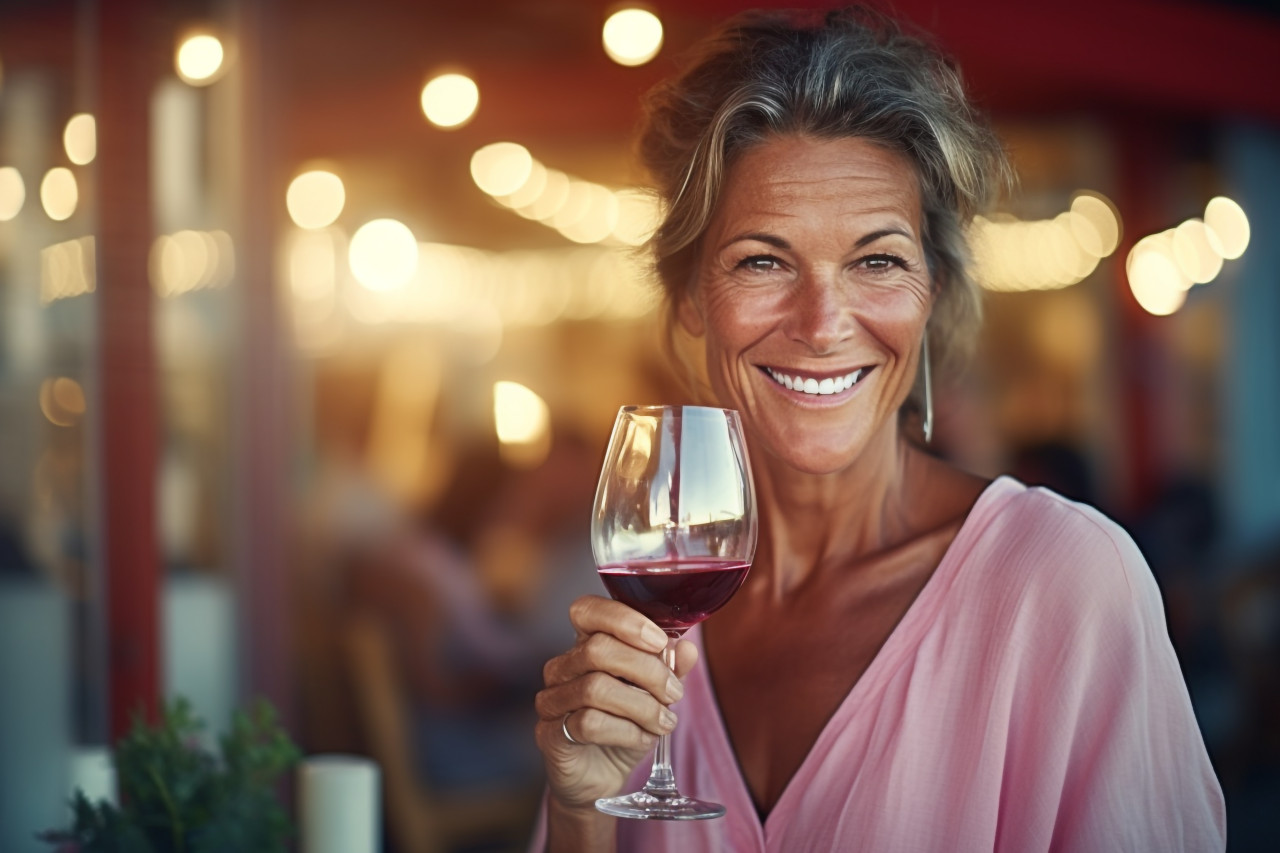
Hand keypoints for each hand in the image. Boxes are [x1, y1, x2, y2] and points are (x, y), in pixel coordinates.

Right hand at [535, 595, 697, 810]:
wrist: (600, 777)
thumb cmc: (625, 725)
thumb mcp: (655, 695)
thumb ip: (669, 669)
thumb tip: (687, 649)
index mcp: (585, 645)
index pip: (587, 610)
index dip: (623, 619)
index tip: (659, 640)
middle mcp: (562, 667)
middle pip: (598, 649)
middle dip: (648, 670)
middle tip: (674, 693)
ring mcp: (552, 700)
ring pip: (596, 688)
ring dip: (642, 705)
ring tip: (664, 721)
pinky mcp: (550, 734)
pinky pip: (589, 724)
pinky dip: (627, 731)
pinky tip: (643, 738)